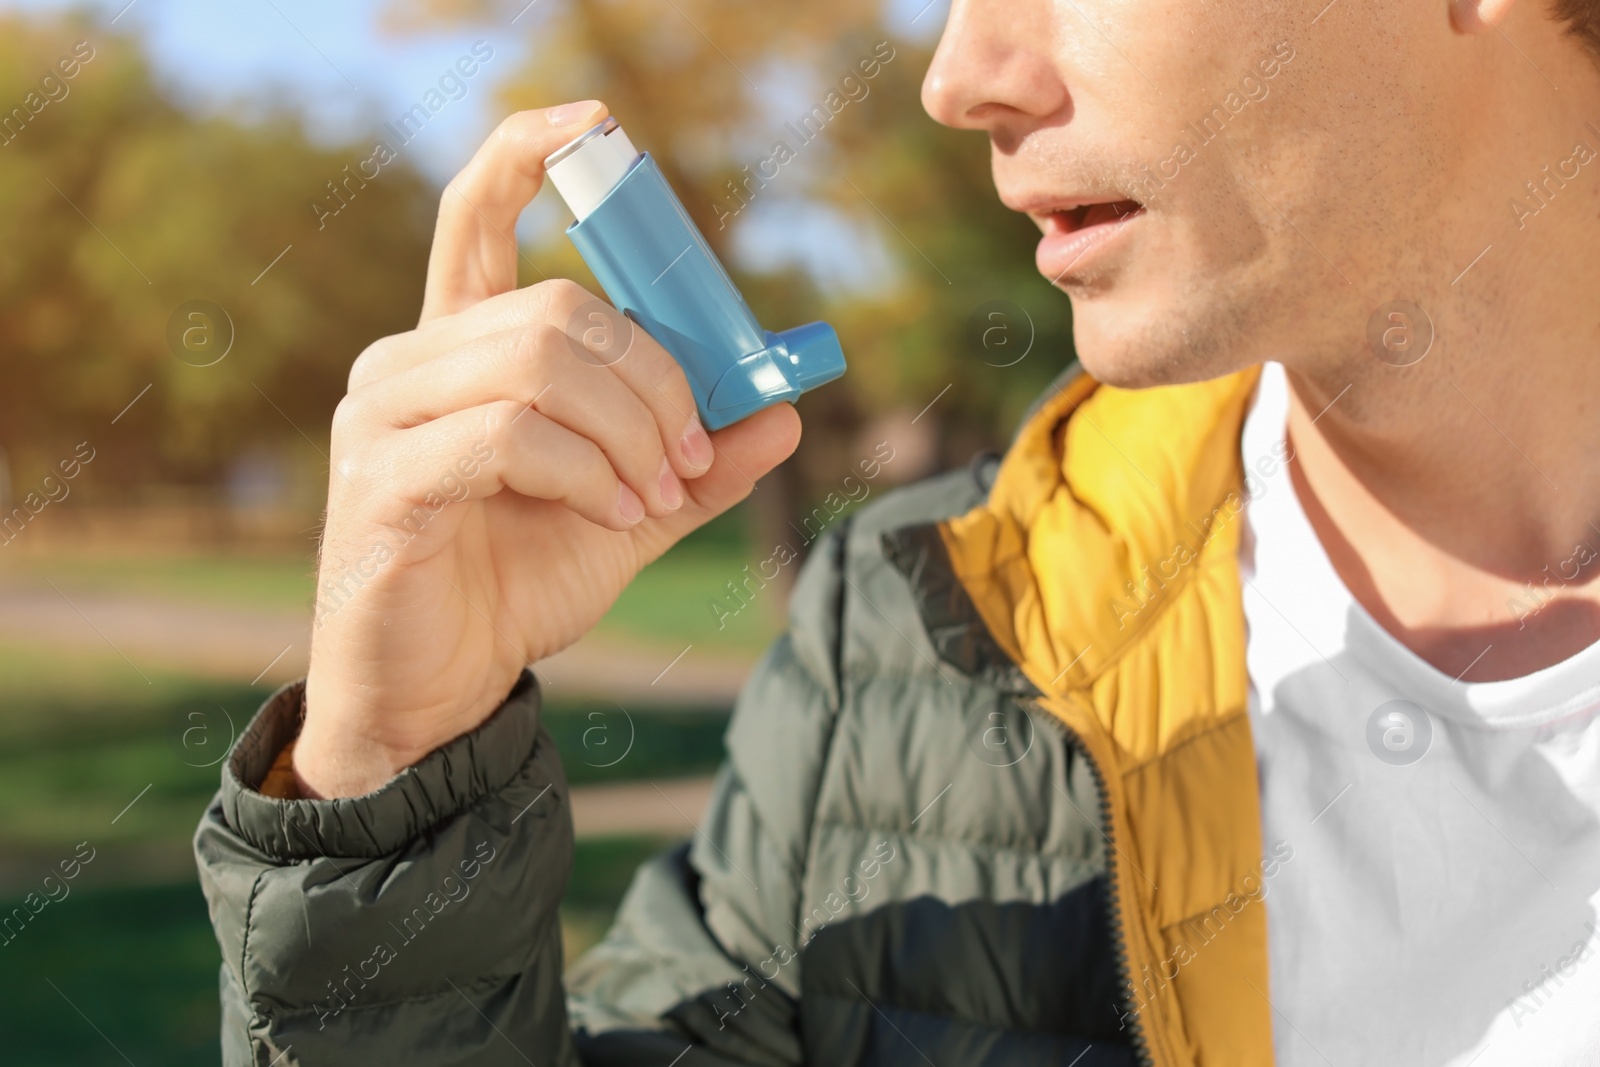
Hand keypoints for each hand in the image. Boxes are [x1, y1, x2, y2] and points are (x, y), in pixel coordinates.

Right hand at [293, 101, 800, 797]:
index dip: (529, 152)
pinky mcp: (385, 480)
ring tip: (654, 495)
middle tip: (691, 450)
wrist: (436, 695)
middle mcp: (409, 362)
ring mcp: (384, 416)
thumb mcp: (627, 513)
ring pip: (541, 361)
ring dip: (630, 429)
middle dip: (656, 377)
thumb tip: (786, 414)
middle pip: (559, 307)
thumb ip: (695, 462)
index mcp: (460, 348)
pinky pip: (512, 435)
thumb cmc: (514, 587)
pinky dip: (588, 471)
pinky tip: (614, 514)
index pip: (476, 213)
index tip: (601, 125)